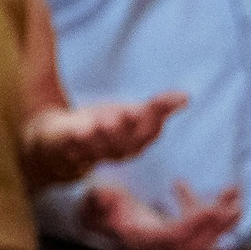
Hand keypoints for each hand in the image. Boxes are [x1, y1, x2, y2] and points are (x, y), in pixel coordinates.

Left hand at [22, 92, 186, 186]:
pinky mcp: (67, 150)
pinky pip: (72, 148)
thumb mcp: (134, 114)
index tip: (157, 104)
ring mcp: (91, 152)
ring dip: (102, 135)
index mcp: (136, 142)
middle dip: (127, 128)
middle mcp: (116, 151)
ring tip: (104, 121)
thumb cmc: (108, 127)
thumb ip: (159, 107)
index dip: (153, 118)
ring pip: (99, 147)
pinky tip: (77, 131)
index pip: (149, 131)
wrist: (63, 144)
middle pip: (125, 141)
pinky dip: (75, 141)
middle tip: (129, 113)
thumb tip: (187, 96)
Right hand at [76, 178, 240, 249]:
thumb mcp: (96, 198)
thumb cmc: (102, 205)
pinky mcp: (183, 241)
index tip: (212, 208)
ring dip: (224, 217)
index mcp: (143, 240)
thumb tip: (102, 196)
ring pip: (206, 238)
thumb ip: (98, 198)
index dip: (193, 224)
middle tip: (232, 197)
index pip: (173, 236)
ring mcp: (174, 248)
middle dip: (217, 221)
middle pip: (196, 241)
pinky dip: (219, 217)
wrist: (105, 217)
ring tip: (234, 190)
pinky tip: (225, 195)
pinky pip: (207, 233)